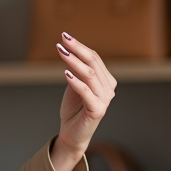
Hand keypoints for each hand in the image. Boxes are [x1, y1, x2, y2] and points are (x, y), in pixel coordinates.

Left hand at [53, 33, 116, 170]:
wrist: (72, 134)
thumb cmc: (74, 109)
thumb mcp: (75, 85)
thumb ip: (77, 70)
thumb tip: (70, 50)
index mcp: (106, 80)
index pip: (94, 58)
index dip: (80, 46)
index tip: (65, 36)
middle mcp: (109, 88)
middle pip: (93, 63)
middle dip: (77, 49)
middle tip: (63, 39)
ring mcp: (105, 99)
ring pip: (89, 75)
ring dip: (74, 62)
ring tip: (61, 52)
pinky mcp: (97, 110)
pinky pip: (86, 92)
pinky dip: (76, 81)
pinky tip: (65, 73)